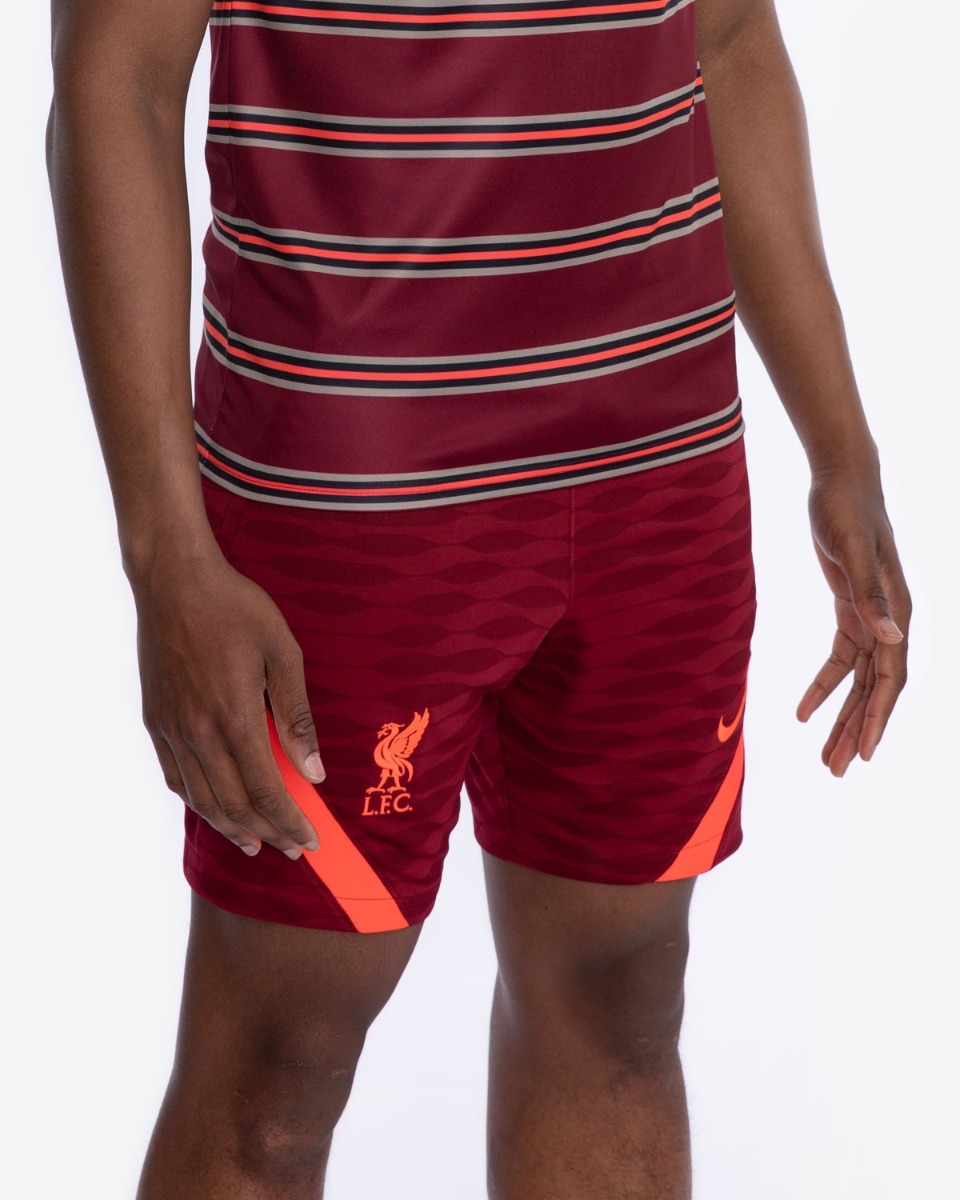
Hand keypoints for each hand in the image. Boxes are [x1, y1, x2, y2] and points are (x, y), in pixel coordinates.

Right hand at [133, 547, 324, 856]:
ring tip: (254, 844)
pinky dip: (197, 801)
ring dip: (231, 827)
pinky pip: (176, 776)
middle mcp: (199, 732)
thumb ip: (297, 716)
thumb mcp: (283, 653)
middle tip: (291, 849)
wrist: (174, 580)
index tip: (310, 841)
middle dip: (267, 833)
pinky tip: (213, 809)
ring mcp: (173, 729)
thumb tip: (314, 769)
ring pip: (201, 798)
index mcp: (235, 718)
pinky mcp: (157, 720)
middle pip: (234, 805)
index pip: (266, 792)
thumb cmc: (236, 609)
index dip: (289, 822)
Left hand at [796, 468, 910, 774]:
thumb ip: (871, 597)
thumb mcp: (855, 554)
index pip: (889, 679)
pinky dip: (824, 686)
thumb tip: (892, 640)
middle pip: (875, 689)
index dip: (875, 718)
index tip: (859, 754)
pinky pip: (840, 659)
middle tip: (835, 770)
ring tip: (822, 756)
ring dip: (841, 717)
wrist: (842, 481)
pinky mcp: (850, 609)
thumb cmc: (849, 512)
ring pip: (858, 681)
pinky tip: (803, 712)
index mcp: (898, 613)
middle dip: (855, 730)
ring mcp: (871, 617)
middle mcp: (890, 621)